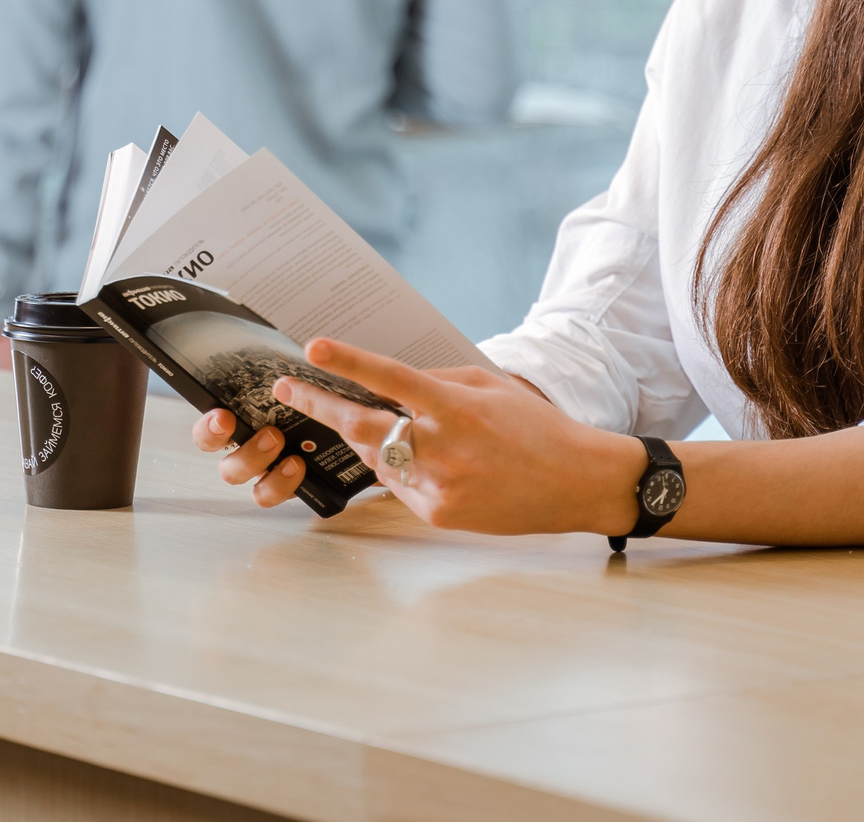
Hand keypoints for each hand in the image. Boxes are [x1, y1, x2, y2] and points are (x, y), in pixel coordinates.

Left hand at [194, 338, 642, 534]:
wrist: (574, 482)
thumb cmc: (534, 426)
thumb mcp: (488, 385)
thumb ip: (435, 381)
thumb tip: (388, 382)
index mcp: (456, 407)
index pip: (391, 379)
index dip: (348, 362)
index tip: (313, 349)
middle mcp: (443, 448)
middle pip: (363, 426)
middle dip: (320, 406)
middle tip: (288, 390)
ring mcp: (438, 486)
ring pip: (376, 457)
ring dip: (363, 437)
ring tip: (356, 418)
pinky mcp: (438, 514)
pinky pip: (398, 486)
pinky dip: (397, 468)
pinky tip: (418, 459)